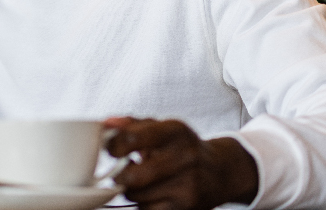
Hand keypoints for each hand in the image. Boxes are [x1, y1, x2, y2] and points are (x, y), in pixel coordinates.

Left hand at [104, 117, 258, 209]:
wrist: (220, 171)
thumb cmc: (181, 146)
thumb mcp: (161, 128)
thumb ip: (130, 124)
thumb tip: (105, 123)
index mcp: (175, 131)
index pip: (133, 138)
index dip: (113, 146)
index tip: (110, 149)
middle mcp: (185, 157)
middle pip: (134, 175)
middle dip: (119, 175)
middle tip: (119, 172)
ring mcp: (188, 185)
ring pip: (138, 197)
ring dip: (130, 191)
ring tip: (138, 180)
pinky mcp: (187, 208)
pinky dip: (143, 204)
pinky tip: (150, 193)